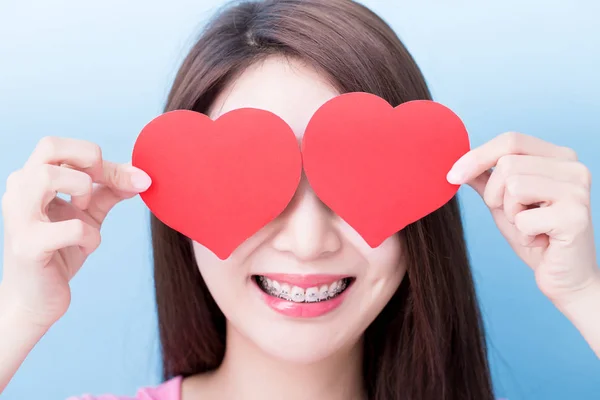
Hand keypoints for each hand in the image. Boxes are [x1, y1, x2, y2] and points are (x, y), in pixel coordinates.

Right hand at [0, 136, 150, 327]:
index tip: (126, 179)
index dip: (96, 157)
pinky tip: (87, 246)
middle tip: (98, 190)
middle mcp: (18, 192)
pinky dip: (90, 236)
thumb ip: (110, 191)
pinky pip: (70, 228)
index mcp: (31, 180)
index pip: (60, 145)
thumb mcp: (88, 215)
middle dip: (89, 163)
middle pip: (49, 146)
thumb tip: (141, 174)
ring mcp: (18, 218)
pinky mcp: (28, 246)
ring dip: (82, 191)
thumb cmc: (60, 251)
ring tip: (85, 213)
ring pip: (48, 176)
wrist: (36, 300)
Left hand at [447, 132, 598, 306]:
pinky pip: (523, 218)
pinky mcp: (575, 216)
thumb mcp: (504, 203)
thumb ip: (486, 178)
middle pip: (507, 164)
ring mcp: (577, 190)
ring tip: (530, 227)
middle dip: (495, 195)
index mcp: (559, 157)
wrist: (566, 278)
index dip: (476, 156)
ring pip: (513, 187)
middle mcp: (573, 167)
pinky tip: (541, 240)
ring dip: (510, 215)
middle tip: (515, 216)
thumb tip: (457, 161)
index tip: (452, 176)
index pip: (510, 140)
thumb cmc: (536, 238)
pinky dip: (522, 235)